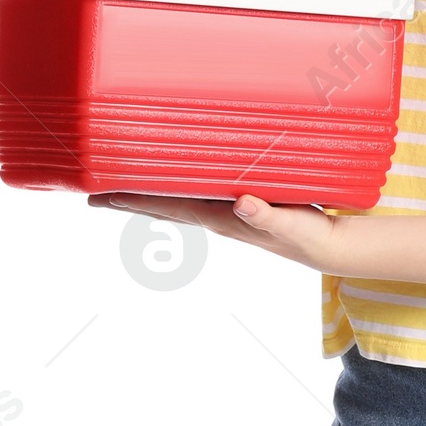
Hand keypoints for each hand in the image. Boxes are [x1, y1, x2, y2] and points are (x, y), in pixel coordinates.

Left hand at [87, 192, 338, 270]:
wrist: (332, 247)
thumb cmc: (311, 238)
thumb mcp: (292, 226)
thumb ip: (267, 216)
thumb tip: (241, 203)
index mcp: (221, 218)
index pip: (168, 205)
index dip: (134, 199)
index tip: (102, 195)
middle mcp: (218, 214)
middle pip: (163, 204)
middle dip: (130, 198)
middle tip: (93, 193)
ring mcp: (228, 210)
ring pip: (179, 198)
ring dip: (151, 191)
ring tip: (124, 184)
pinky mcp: (244, 202)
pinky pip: (201, 190)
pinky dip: (180, 183)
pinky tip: (175, 177)